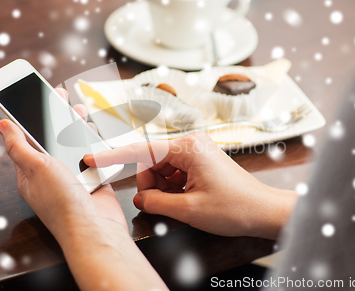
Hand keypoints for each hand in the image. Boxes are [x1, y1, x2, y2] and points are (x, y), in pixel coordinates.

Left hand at [0, 88, 166, 289]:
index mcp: (30, 172)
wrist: (95, 228)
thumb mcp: (36, 168)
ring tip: (79, 110)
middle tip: (60, 96)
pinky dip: (93, 143)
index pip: (26, 138)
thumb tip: (1, 125)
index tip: (33, 97)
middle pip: (52, 138)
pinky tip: (93, 132)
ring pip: (73, 145)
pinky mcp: (91, 178)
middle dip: (56, 116)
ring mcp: (72, 176)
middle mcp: (51, 173)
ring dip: (76, 127)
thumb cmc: (63, 204)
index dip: (30, 116)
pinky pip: (91, 155)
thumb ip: (19, 145)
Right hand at [84, 131, 296, 239]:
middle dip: (149, 185)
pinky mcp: (199, 160)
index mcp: (187, 147)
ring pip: (160, 168)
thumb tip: (139, 199)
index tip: (91, 157)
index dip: (113, 156)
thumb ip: (156, 202)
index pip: (140, 150)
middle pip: (150, 161)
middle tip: (161, 205)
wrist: (263, 211)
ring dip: (162, 188)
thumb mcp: (188, 209)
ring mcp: (195, 150)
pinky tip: (185, 198)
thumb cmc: (235, 207)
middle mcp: (190, 142)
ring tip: (180, 203)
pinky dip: (172, 187)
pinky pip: (173, 172)